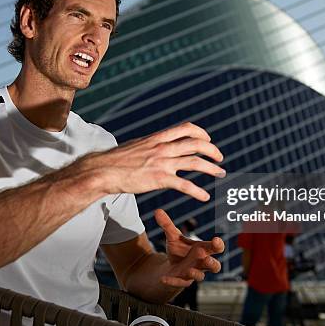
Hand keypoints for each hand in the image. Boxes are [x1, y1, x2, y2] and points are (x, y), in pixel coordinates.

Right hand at [76, 122, 224, 200]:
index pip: (186, 128)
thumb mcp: (137, 145)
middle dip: (212, 150)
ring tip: (221, 174)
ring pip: (195, 162)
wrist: (103, 170)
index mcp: (157, 138)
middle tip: (220, 159)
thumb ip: (151, 145)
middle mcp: (163, 148)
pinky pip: (184, 185)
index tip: (208, 139)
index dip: (201, 133)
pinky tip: (205, 197)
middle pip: (196, 144)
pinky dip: (197, 191)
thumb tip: (158, 145)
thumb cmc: (117, 160)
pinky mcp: (159, 179)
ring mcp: (162, 163)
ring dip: (211, 168)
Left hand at [155, 209, 223, 287]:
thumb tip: (157, 211)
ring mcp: (193, 273)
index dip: (218, 245)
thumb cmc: (179, 249)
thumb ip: (167, 225)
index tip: (217, 240)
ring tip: (189, 270)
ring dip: (196, 274)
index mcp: (204, 249)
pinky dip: (173, 281)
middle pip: (215, 266)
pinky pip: (180, 283)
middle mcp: (202, 262)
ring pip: (200, 276)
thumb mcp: (173, 236)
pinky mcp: (183, 281)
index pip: (216, 248)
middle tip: (207, 259)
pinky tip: (163, 279)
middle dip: (212, 263)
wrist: (171, 265)